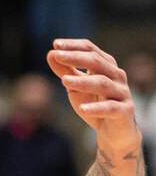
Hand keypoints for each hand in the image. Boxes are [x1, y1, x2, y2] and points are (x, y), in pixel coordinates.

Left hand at [47, 38, 140, 153]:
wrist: (112, 131)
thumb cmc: (93, 102)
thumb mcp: (75, 87)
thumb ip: (65, 71)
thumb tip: (50, 54)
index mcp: (106, 66)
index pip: (91, 50)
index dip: (74, 46)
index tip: (55, 44)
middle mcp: (116, 76)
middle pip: (97, 62)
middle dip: (75, 58)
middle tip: (56, 56)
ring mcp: (122, 93)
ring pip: (102, 83)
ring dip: (82, 81)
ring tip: (63, 81)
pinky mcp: (125, 111)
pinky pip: (111, 108)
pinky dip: (96, 108)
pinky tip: (83, 109)